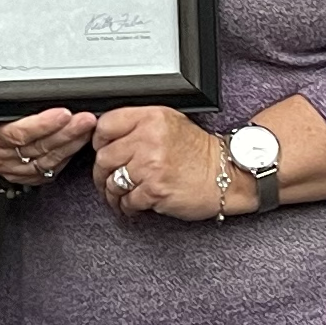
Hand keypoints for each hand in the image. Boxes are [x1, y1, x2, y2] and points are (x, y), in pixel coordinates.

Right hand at [0, 109, 96, 185]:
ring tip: (87, 130)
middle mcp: (2, 158)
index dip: (44, 124)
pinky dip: (67, 157)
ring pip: (48, 160)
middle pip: (38, 147)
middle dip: (66, 132)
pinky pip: (51, 171)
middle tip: (85, 120)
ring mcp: (16, 171)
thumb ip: (19, 106)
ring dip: (72, 144)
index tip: (64, 113)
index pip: (20, 133)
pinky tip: (78, 145)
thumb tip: (48, 92)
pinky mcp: (28, 179)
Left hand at [93, 107, 223, 221]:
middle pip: (104, 157)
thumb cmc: (199, 152)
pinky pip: (127, 200)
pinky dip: (127, 206)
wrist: (227, 175)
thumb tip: (107, 136)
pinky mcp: (155, 189)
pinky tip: (133, 205)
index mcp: (151, 118)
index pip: (105, 126)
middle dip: (102, 173)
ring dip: (112, 193)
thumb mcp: (170, 123)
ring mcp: (151, 165)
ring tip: (119, 196)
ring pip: (112, 181)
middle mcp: (149, 139)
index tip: (101, 150)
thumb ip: (138, 125)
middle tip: (106, 179)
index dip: (99, 141)